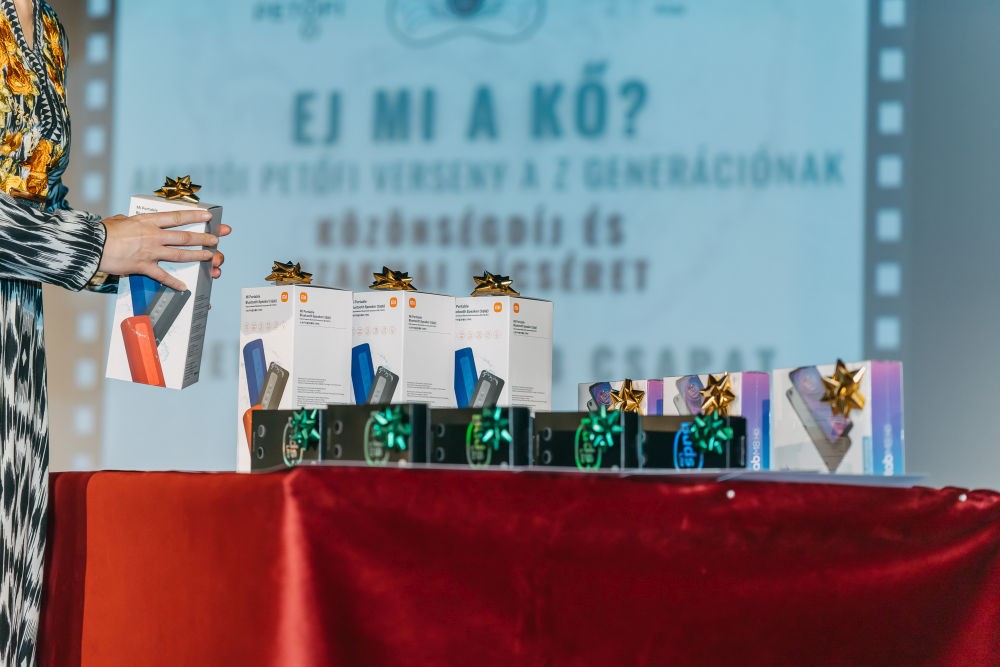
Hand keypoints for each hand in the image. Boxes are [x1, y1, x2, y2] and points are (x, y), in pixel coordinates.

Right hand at [98, 211, 228, 291]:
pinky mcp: (143, 267)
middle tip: (217, 238)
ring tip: (210, 256)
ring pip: (180, 254)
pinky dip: (173, 282)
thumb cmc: (102, 232)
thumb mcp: (119, 220)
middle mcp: (153, 235)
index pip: (177, 217)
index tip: (208, 215)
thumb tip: (130, 221)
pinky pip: (162, 276)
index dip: (195, 215)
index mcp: (148, 222)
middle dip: (204, 237)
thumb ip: (130, 221)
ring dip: (197, 256)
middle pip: (184, 236)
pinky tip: (183, 287)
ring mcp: (150, 252)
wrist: (90, 246)